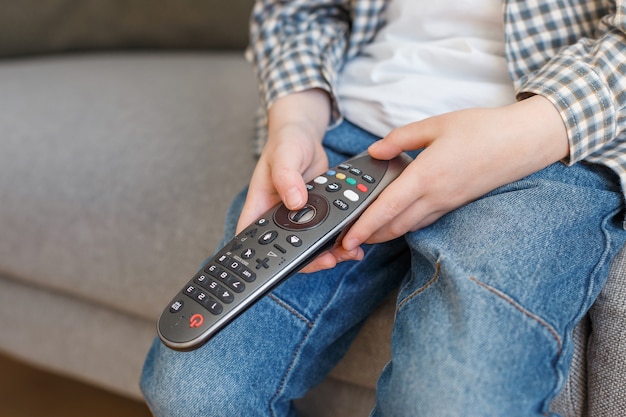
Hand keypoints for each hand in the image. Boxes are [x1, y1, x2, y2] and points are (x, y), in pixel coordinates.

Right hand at [237, 89, 365, 271]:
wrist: (303, 136)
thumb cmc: (286, 143)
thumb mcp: (285, 156)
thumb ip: (287, 178)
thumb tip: (296, 203)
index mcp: (261, 207)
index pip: (254, 241)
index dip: (268, 259)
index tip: (291, 265)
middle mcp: (278, 217)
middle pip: (288, 251)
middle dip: (310, 259)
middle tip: (331, 260)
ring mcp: (297, 218)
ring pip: (310, 245)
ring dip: (330, 252)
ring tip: (349, 252)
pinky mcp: (315, 215)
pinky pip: (326, 232)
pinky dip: (340, 238)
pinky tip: (354, 238)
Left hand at [310, 95, 569, 268]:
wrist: (523, 142)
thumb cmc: (482, 129)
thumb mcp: (436, 125)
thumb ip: (401, 139)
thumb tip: (375, 151)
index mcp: (427, 175)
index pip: (388, 208)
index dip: (365, 226)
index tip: (347, 238)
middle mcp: (436, 196)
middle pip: (395, 226)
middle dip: (369, 236)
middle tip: (347, 240)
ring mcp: (447, 204)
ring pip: (409, 227)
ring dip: (385, 233)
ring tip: (365, 233)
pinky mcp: (455, 204)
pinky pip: (424, 221)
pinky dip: (404, 225)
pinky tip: (395, 219)